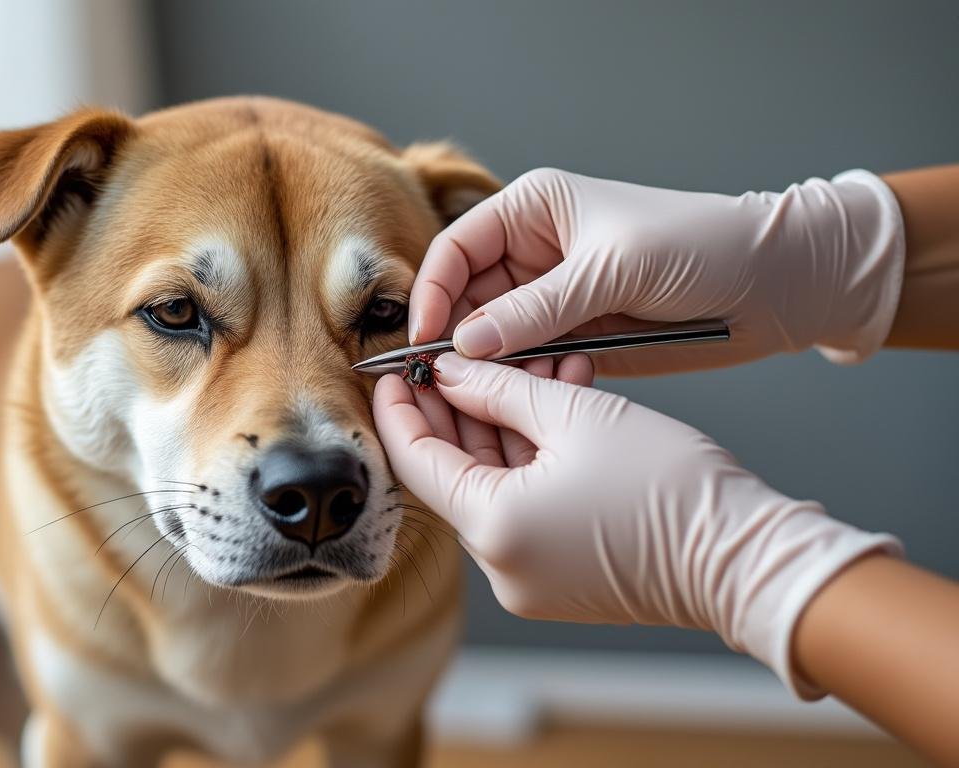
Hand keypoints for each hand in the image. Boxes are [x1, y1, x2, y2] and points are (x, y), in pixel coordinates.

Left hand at [373, 354, 899, 694]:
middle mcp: (499, 565)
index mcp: (493, 528)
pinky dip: (533, 458)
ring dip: (505, 425)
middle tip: (455, 355)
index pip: (416, 460)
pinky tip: (555, 402)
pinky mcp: (559, 578)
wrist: (746, 555)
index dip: (400, 409)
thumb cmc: (670, 486)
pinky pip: (526, 506)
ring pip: (495, 484)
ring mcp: (529, 578)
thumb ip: (498, 388)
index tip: (394, 368)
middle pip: (454, 472)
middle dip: (458, 408)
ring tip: (529, 362)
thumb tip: (450, 370)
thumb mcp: (574, 414)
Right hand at [408, 168, 905, 374]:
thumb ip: (536, 309)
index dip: (434, 294)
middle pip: (468, 299)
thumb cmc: (701, 246)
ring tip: (511, 390)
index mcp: (534, 210)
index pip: (457, 250)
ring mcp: (556, 299)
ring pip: (497, 339)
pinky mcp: (579, 338)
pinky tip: (546, 392)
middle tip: (451, 383)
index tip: (424, 341)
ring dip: (498, 366)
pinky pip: (533, 363)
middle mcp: (536, 253)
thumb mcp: (612, 271)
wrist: (779, 283)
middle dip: (460, 339)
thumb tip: (464, 343)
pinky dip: (531, 381)